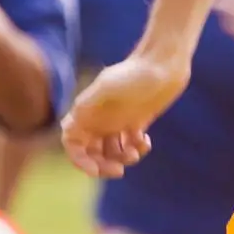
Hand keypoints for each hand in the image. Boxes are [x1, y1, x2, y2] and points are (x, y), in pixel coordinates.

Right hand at [60, 56, 186, 177]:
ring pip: (112, 152)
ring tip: (136, 153)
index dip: (79, 160)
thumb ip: (88, 104)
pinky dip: (137, 148)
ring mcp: (118, 120)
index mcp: (88, 112)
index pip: (73, 143)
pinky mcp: (137, 121)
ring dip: (122, 158)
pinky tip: (146, 141)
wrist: (164, 62)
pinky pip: (131, 145)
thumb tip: (69, 123)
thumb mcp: (108, 86)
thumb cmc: (135, 72)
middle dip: (103, 165)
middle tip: (119, 171)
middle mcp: (100, 118)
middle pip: (92, 152)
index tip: (94, 171)